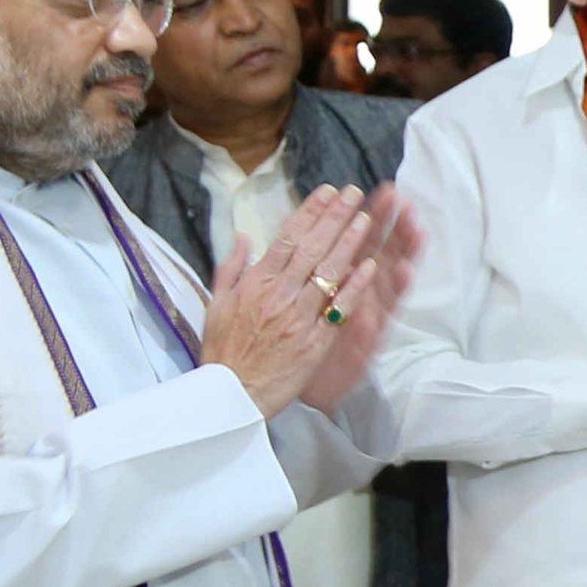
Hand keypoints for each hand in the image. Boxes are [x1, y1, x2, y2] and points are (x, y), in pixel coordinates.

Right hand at [199, 184, 383, 418]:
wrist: (231, 395)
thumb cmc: (224, 351)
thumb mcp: (216, 304)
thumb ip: (231, 268)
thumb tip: (244, 237)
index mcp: (254, 282)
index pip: (286, 238)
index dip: (309, 213)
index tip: (327, 192)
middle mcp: (278, 294)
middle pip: (311, 248)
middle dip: (334, 218)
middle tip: (353, 193)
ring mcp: (298, 317)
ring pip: (327, 273)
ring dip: (349, 243)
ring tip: (366, 218)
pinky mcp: (314, 341)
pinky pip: (337, 309)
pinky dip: (353, 287)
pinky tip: (370, 266)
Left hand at [299, 187, 422, 415]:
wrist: (289, 388)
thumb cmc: (286, 344)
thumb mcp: (279, 300)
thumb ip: (283, 268)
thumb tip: (280, 235)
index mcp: (332, 281)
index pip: (347, 241)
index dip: (359, 216)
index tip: (370, 190)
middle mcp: (352, 293)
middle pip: (374, 252)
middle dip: (386, 224)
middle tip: (398, 197)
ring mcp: (364, 314)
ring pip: (387, 277)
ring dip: (402, 251)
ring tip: (415, 226)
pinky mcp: (369, 337)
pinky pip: (385, 312)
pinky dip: (395, 291)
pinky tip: (404, 271)